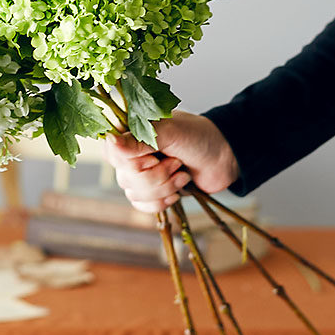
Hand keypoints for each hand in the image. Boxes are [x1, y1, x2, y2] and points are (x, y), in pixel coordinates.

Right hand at [102, 110, 239, 212]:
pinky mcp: (150, 189)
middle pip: (124, 176)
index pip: (111, 151)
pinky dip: (160, 202)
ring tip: (182, 174)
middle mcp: (130, 150)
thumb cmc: (198, 136)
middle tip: (177, 163)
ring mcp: (139, 171)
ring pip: (133, 192)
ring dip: (163, 188)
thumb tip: (109, 140)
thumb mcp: (170, 132)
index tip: (154, 157)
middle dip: (156, 176)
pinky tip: (176, 192)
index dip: (132, 162)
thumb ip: (139, 139)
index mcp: (130, 130)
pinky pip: (140, 204)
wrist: (225, 157)